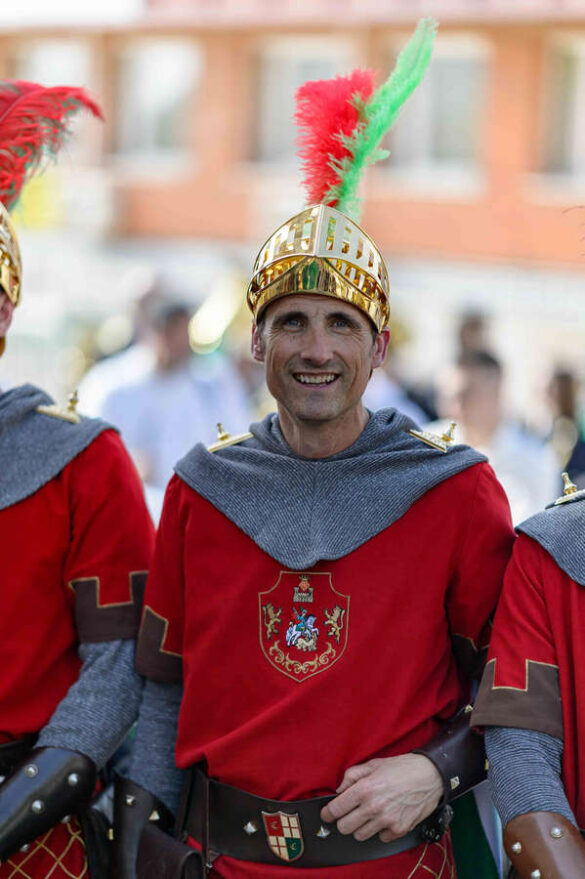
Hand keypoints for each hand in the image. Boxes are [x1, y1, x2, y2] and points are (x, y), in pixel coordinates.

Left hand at [320, 753, 442, 842]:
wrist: (430, 776)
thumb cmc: (402, 768)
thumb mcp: (373, 764)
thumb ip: (352, 776)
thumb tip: (339, 790)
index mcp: (365, 789)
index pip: (336, 809)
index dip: (328, 813)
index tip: (327, 814)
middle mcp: (374, 807)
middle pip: (345, 827)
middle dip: (344, 821)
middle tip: (350, 813)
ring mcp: (387, 821)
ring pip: (360, 835)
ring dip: (361, 827)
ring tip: (370, 814)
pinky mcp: (399, 830)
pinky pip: (380, 838)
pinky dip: (381, 830)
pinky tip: (386, 817)